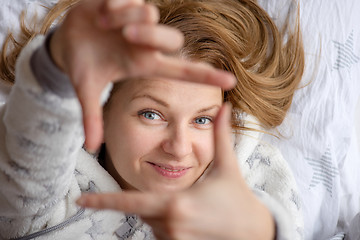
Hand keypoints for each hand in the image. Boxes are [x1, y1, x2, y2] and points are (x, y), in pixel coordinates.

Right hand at [49, 0, 235, 150]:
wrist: (67, 41)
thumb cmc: (84, 65)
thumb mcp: (87, 90)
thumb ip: (92, 117)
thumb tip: (92, 148)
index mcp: (143, 64)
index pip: (181, 72)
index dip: (206, 77)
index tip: (230, 82)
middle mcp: (147, 44)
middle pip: (173, 39)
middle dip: (151, 36)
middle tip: (126, 37)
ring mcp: (138, 22)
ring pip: (152, 14)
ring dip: (127, 19)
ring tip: (105, 25)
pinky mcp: (126, 2)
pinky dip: (117, 5)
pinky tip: (103, 14)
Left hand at [77, 104, 274, 239]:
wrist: (254, 232)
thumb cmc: (237, 197)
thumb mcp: (228, 165)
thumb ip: (221, 135)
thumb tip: (225, 106)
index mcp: (176, 203)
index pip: (130, 203)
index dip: (104, 201)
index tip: (81, 200)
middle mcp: (171, 225)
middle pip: (144, 210)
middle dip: (154, 200)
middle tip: (186, 195)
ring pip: (153, 223)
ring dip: (165, 213)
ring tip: (195, 209)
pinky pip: (163, 235)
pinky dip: (170, 225)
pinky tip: (193, 221)